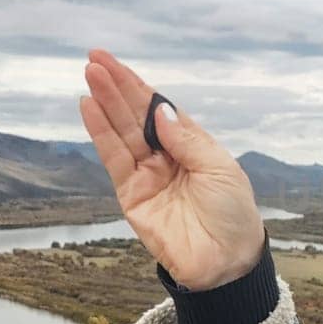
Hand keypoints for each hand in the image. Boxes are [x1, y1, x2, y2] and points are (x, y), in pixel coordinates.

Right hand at [79, 48, 266, 290]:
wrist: (226, 261)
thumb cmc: (233, 213)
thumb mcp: (219, 168)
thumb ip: (186, 140)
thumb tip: (159, 110)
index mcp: (192, 145)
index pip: (158, 108)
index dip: (137, 85)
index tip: (112, 62)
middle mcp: (166, 156)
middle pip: (135, 116)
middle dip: (116, 88)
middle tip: (94, 61)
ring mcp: (146, 175)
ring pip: (121, 133)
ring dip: (104, 104)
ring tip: (89, 76)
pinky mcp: (131, 196)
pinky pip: (113, 160)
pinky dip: (100, 134)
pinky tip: (89, 109)